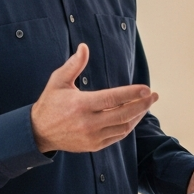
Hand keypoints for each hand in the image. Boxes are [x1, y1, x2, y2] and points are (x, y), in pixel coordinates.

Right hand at [30, 43, 157, 152]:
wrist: (38, 132)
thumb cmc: (50, 103)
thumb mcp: (58, 81)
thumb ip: (73, 65)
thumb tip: (84, 47)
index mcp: (81, 105)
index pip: (113, 99)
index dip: (132, 94)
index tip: (147, 89)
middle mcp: (88, 123)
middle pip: (124, 114)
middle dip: (143, 105)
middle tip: (154, 96)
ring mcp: (92, 137)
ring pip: (123, 127)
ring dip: (137, 116)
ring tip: (146, 104)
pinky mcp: (94, 146)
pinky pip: (117, 136)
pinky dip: (128, 126)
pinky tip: (134, 116)